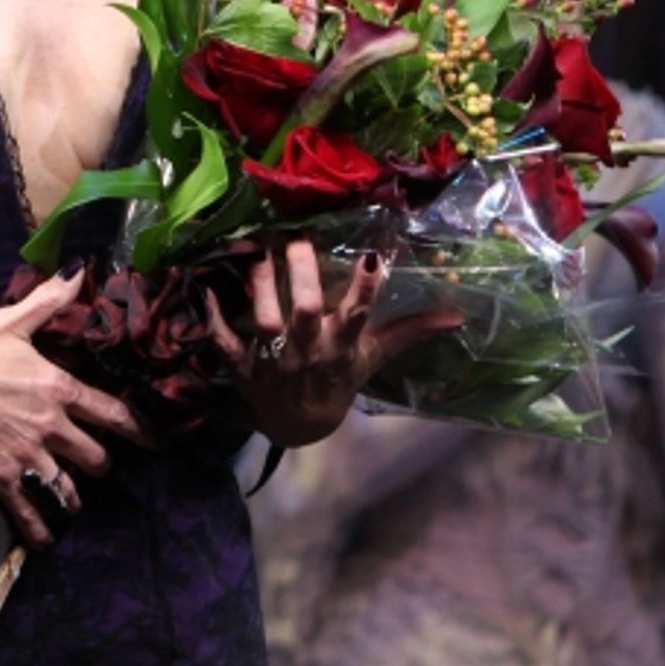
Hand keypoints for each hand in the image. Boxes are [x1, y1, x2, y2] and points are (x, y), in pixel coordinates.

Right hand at [0, 269, 153, 547]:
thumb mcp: (13, 322)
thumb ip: (49, 301)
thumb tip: (75, 272)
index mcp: (58, 389)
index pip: (111, 412)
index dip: (138, 428)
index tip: (155, 441)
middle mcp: (51, 425)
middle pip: (95, 455)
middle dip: (101, 462)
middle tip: (101, 464)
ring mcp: (28, 454)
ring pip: (68, 485)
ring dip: (74, 494)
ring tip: (75, 499)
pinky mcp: (2, 476)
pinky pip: (28, 509)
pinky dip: (39, 528)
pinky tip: (46, 540)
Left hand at [206, 241, 461, 446]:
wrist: (299, 425)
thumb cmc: (339, 379)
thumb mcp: (374, 356)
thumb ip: (410, 331)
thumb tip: (457, 315)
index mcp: (342, 346)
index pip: (359, 314)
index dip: (366, 288)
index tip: (372, 256)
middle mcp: (308, 351)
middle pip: (305, 312)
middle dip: (301, 276)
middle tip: (295, 239)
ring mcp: (274, 359)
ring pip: (264, 321)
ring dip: (259, 287)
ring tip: (258, 251)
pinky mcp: (244, 366)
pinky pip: (225, 342)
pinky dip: (214, 318)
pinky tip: (207, 288)